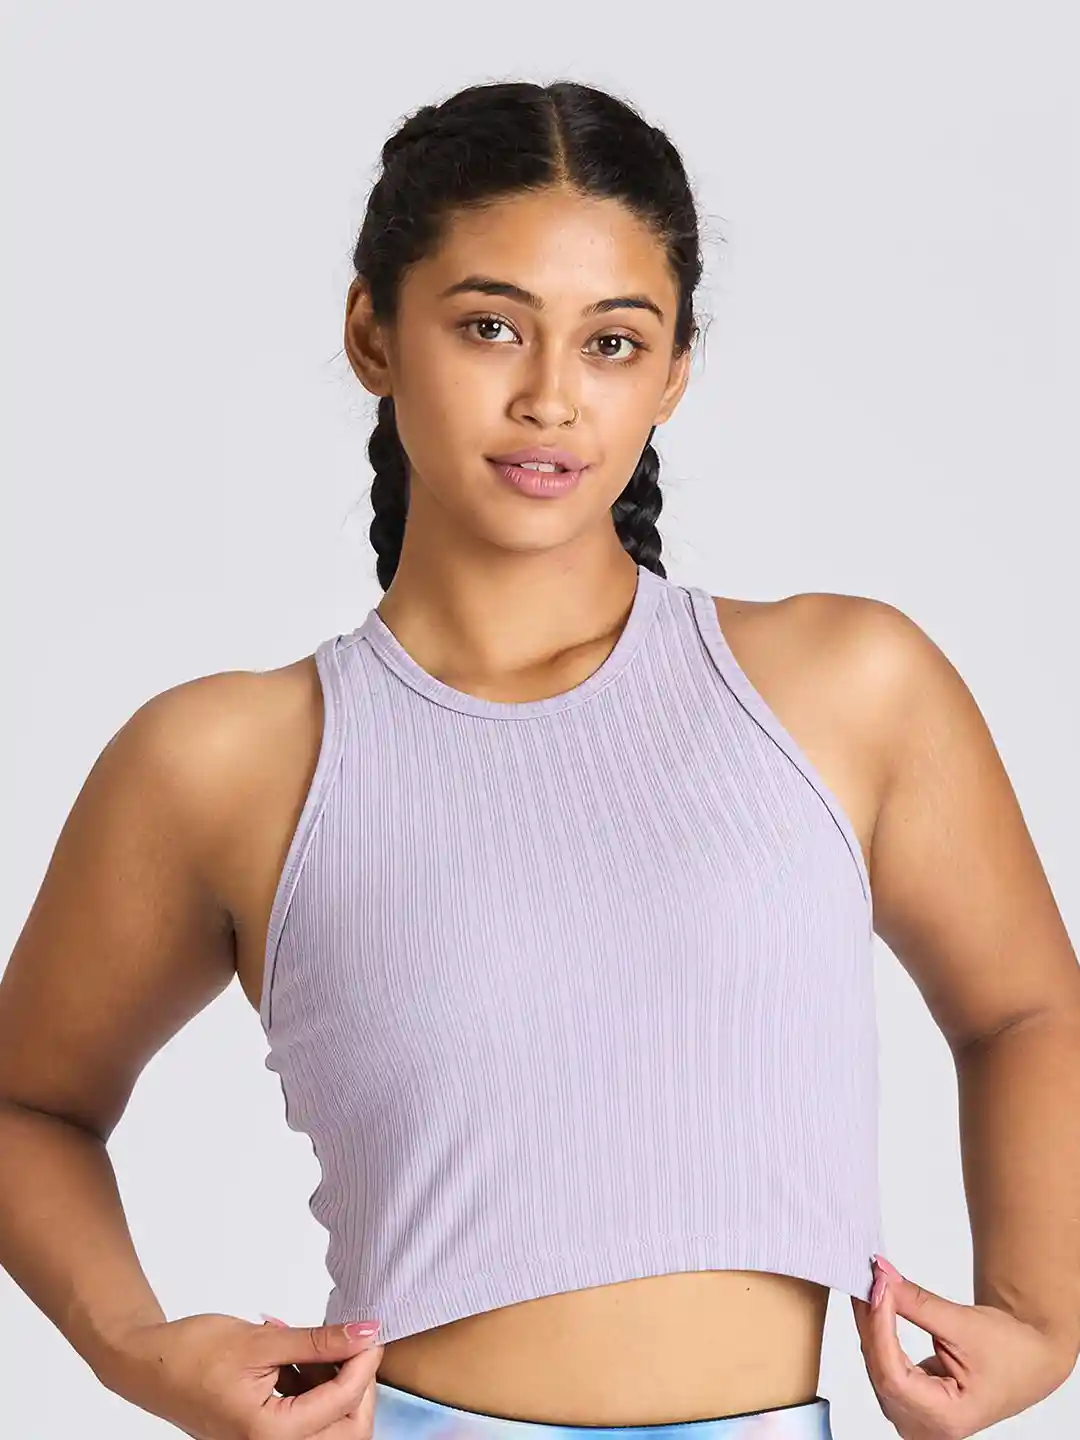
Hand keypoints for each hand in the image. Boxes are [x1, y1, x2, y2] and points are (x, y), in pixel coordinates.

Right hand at [98, 1311, 384, 1438]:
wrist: (147, 1365)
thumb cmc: (191, 1353)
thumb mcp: (263, 1340)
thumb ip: (318, 1340)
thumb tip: (365, 1332)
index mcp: (270, 1434)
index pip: (342, 1403)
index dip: (364, 1362)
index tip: (372, 1330)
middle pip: (345, 1428)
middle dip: (355, 1382)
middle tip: (351, 1341)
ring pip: (328, 1424)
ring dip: (332, 1382)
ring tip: (311, 1343)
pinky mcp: (264, 1434)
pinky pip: (306, 1417)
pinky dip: (311, 1386)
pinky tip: (296, 1354)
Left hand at [851, 1255, 1071, 1437]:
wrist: (1033, 1362)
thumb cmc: (1014, 1352)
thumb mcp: (966, 1324)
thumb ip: (919, 1303)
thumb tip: (883, 1277)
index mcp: (947, 1418)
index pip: (894, 1374)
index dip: (880, 1327)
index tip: (878, 1287)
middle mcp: (927, 1427)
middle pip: (881, 1371)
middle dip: (872, 1321)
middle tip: (869, 1278)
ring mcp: (917, 1416)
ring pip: (878, 1367)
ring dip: (871, 1326)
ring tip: (870, 1287)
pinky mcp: (913, 1400)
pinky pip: (884, 1365)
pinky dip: (880, 1334)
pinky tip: (876, 1308)